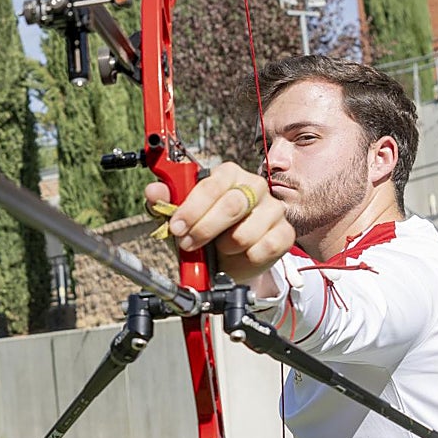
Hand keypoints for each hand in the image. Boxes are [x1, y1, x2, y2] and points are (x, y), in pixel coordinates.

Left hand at [144, 162, 294, 285]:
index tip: (176, 227)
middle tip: (188, 244)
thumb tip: (153, 191)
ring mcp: (272, 209)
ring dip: (225, 246)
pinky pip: (264, 248)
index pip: (212, 185)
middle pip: (232, 205)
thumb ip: (165, 203)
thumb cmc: (205, 233)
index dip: (192, 208)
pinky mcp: (284, 233)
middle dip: (204, 229)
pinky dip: (246, 258)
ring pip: (246, 232)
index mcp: (228, 175)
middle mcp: (253, 187)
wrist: (228, 262)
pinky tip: (240, 254)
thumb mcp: (180, 218)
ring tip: (219, 248)